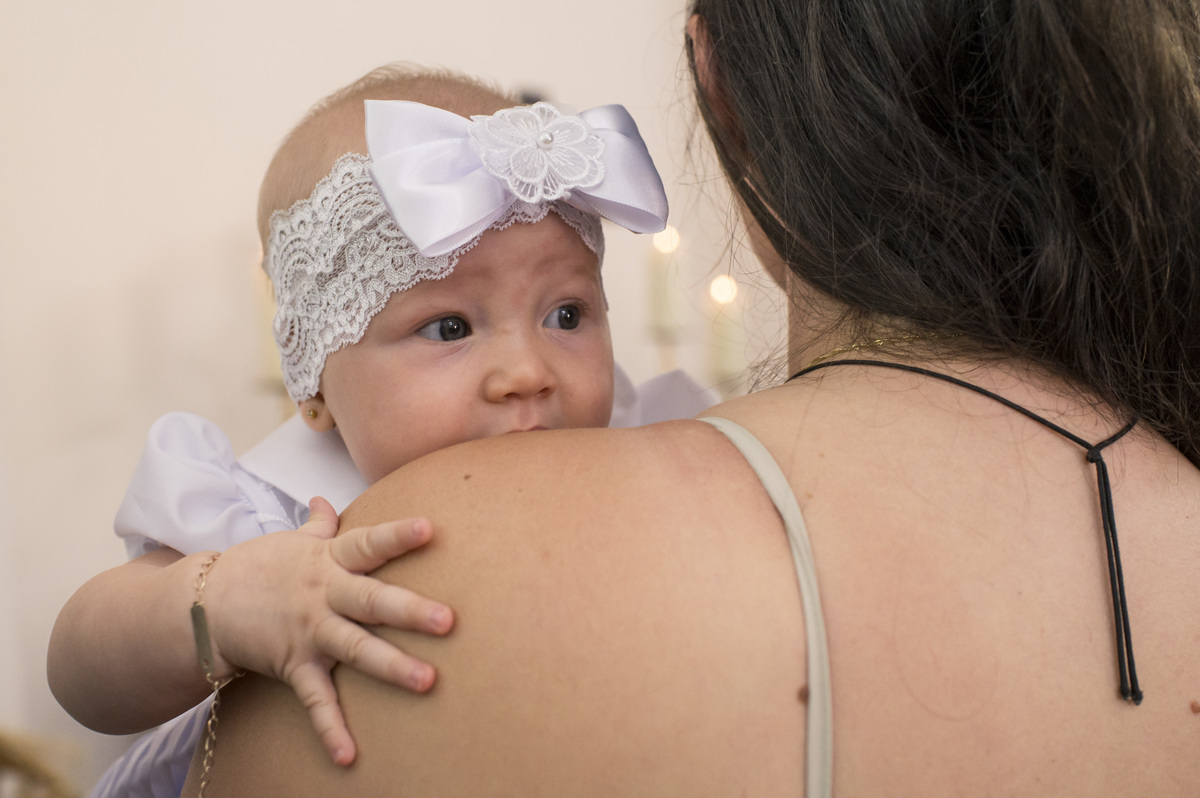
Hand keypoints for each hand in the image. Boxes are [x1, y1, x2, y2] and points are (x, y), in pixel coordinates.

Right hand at [197, 497, 452, 765]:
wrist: (202, 603)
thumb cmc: (257, 568)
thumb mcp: (291, 542)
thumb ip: (318, 524)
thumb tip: (324, 499)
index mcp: (329, 560)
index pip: (368, 543)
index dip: (397, 535)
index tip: (428, 528)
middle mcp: (324, 595)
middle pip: (371, 600)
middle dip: (410, 611)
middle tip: (448, 620)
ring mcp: (310, 632)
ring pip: (355, 649)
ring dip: (391, 666)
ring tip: (428, 681)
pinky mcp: (293, 665)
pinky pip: (315, 699)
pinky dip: (331, 728)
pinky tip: (349, 755)